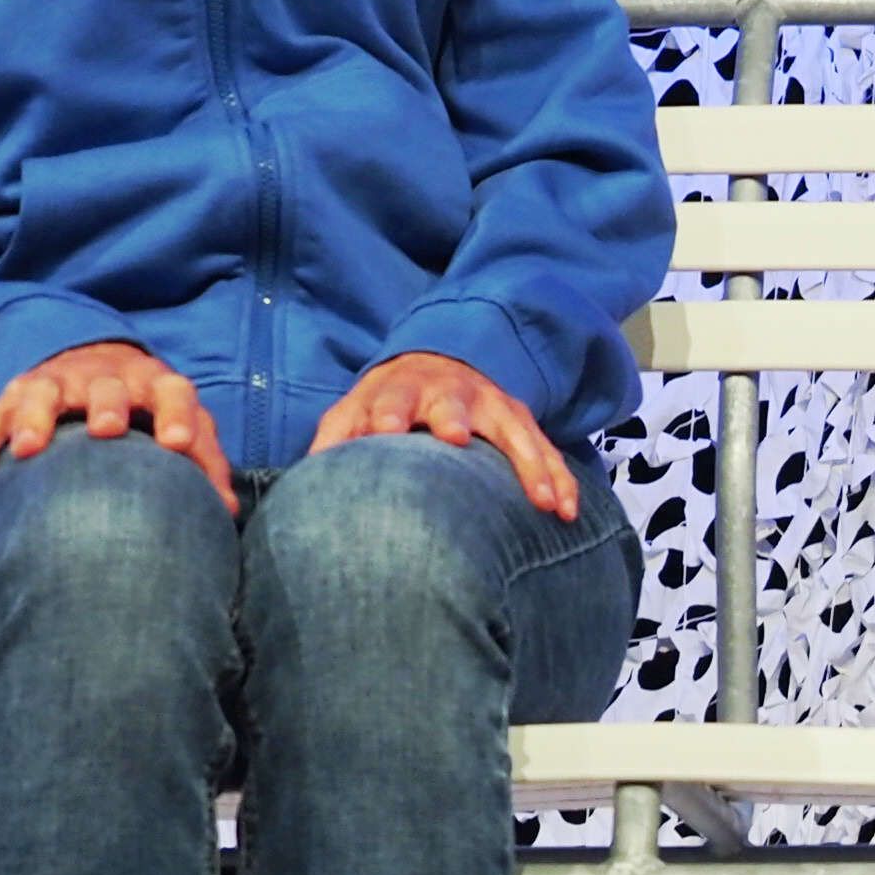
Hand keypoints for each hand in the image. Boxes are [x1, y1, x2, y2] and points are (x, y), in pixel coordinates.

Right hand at [0, 339, 233, 508]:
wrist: (90, 359)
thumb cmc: (144, 408)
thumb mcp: (177, 422)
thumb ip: (203, 460)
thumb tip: (224, 510)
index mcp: (150, 383)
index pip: (171, 391)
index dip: (176, 413)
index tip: (178, 443)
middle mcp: (102, 378)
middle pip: (105, 386)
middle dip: (106, 404)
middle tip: (106, 429)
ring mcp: (53, 384)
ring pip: (40, 394)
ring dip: (33, 418)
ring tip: (28, 450)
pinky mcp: (13, 398)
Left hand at [311, 350, 579, 518]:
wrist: (439, 363)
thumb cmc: (389, 402)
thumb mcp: (356, 409)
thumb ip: (335, 437)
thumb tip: (308, 475)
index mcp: (401, 390)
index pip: (390, 399)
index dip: (388, 413)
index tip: (385, 431)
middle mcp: (450, 393)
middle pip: (452, 404)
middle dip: (453, 418)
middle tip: (455, 437)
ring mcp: (491, 406)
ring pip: (514, 433)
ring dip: (528, 465)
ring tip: (542, 501)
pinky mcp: (520, 422)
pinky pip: (545, 452)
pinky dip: (559, 480)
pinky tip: (566, 511)